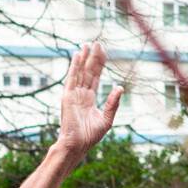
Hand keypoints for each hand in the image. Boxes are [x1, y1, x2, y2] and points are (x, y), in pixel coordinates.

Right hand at [55, 42, 121, 157]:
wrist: (77, 145)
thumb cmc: (90, 136)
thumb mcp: (107, 119)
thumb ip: (113, 103)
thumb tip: (120, 87)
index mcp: (90, 99)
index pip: (95, 77)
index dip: (99, 64)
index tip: (103, 52)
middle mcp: (81, 94)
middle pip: (88, 71)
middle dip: (93, 57)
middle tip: (97, 43)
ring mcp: (74, 94)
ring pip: (80, 72)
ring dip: (83, 58)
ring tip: (86, 44)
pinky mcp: (68, 96)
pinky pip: (72, 78)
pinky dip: (74, 66)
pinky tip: (78, 55)